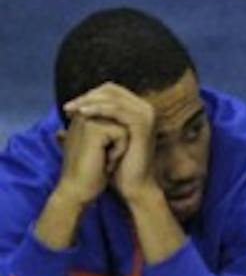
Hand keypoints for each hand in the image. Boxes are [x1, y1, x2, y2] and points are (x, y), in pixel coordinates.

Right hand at [52, 114, 128, 209]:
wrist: (77, 189)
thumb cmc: (91, 173)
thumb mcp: (102, 148)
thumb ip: (110, 133)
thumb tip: (131, 127)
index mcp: (83, 118)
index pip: (117, 119)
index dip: (119, 140)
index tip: (102, 155)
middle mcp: (83, 114)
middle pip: (122, 122)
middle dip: (120, 142)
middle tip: (103, 159)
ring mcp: (87, 119)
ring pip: (123, 128)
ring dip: (120, 147)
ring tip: (103, 159)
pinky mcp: (93, 129)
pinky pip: (123, 134)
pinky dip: (119, 151)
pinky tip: (104, 161)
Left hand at [62, 83, 159, 205]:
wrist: (133, 185)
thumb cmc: (118, 164)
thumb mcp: (104, 136)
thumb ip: (94, 119)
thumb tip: (71, 107)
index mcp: (137, 109)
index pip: (109, 91)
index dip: (88, 96)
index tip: (69, 108)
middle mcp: (145, 109)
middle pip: (111, 90)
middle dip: (87, 97)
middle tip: (68, 107)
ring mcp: (146, 115)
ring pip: (112, 98)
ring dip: (88, 102)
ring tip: (71, 110)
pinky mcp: (143, 124)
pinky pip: (116, 110)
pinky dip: (98, 109)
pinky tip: (83, 114)